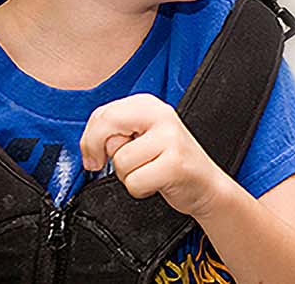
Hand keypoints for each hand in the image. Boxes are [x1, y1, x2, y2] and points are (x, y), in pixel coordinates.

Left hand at [78, 93, 239, 218]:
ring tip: (147, 172)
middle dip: (97, 150)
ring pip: (120, 161)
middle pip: (107, 125)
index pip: (103, 113)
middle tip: (103, 164)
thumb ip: (116, 132)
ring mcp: (170, 138)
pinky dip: (139, 190)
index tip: (92, 155)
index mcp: (149, 105)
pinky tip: (155, 183)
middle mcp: (161, 115)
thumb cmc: (170, 163)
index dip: (89, 138)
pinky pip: (134, 182)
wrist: (206, 185)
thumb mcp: (141, 138)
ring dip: (127, 176)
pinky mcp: (174, 163)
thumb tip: (96, 145)